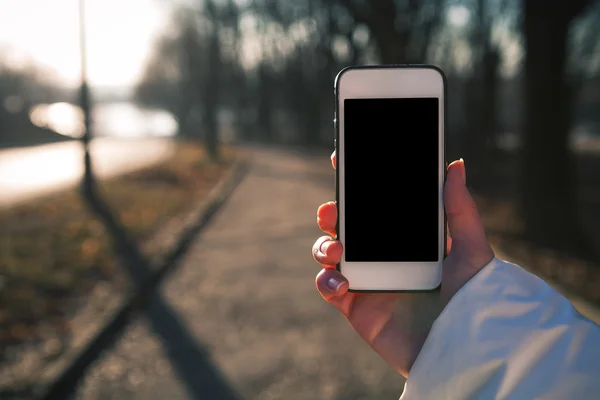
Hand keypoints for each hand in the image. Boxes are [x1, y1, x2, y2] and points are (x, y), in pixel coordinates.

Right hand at [312, 151, 494, 376]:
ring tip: (337, 249)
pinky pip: (328, 287)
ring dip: (324, 245)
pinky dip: (326, 281)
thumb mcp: (471, 250)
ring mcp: (367, 280)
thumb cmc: (474, 301)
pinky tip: (341, 282)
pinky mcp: (355, 307)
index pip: (375, 207)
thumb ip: (460, 209)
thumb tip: (455, 165)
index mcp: (405, 239)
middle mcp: (382, 256)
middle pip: (345, 226)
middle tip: (333, 211)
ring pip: (329, 252)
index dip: (356, 185)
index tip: (343, 163)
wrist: (464, 352)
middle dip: (332, 213)